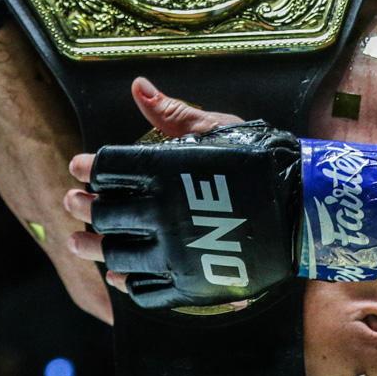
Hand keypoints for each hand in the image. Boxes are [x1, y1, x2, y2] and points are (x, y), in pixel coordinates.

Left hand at [65, 79, 264, 300]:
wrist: (304, 207)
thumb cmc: (261, 159)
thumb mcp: (217, 127)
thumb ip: (172, 112)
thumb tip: (137, 85)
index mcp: (164, 169)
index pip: (108, 168)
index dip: (89, 168)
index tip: (79, 168)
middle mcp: (161, 211)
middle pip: (104, 213)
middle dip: (83, 206)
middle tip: (72, 203)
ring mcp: (174, 252)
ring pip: (116, 254)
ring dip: (92, 247)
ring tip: (77, 242)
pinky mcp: (189, 284)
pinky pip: (145, 290)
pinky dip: (126, 283)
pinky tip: (118, 275)